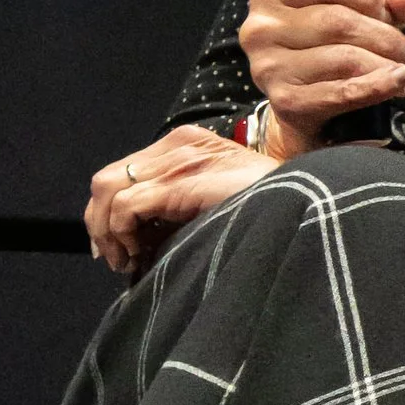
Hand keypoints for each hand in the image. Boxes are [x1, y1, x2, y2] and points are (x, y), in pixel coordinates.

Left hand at [87, 127, 272, 277]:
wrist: (304, 206)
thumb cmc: (267, 209)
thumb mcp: (217, 198)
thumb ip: (179, 204)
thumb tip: (136, 240)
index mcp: (188, 144)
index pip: (125, 171)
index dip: (108, 212)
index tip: (117, 248)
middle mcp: (178, 145)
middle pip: (108, 178)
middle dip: (100, 223)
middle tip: (115, 258)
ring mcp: (179, 161)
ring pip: (108, 189)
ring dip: (107, 232)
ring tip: (128, 260)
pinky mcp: (180, 183)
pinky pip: (125, 206)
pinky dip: (121, 235)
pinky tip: (139, 255)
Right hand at [238, 0, 404, 150]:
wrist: (300, 104)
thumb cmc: (326, 45)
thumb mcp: (353, 10)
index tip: (390, 13)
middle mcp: (262, 26)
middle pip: (337, 21)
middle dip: (385, 36)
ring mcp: (268, 66)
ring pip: (343, 58)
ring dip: (386, 65)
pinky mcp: (284, 100)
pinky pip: (341, 92)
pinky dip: (377, 87)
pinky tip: (398, 84)